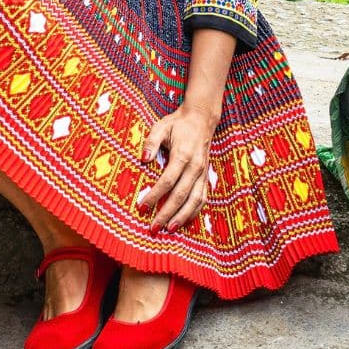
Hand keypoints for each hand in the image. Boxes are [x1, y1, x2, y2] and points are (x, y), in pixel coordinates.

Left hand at [138, 105, 218, 229]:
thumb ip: (151, 142)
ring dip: (182, 217)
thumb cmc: (178, 124)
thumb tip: (143, 159)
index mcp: (183, 155)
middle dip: (167, 213)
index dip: (155, 196)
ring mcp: (202, 173)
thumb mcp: (161, 127)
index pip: (167, 181)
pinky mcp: (206, 177)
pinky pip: (203, 198)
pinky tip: (184, 221)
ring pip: (195, 200)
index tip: (142, 207)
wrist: (202, 119)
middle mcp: (195, 167)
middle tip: (153, 228)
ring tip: (169, 230)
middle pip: (181, 195)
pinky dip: (194, 212)